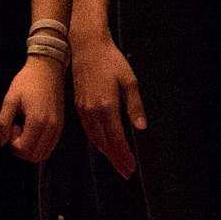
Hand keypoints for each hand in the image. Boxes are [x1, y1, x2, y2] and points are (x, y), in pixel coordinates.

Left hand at [0, 57, 64, 162]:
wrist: (48, 67)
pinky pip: (50, 146)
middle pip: (34, 156)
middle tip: (17, 129)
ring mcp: (58, 127)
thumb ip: (3, 123)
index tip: (13, 126)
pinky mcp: (61, 125)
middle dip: (21, 148)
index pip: (23, 150)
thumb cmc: (28, 80)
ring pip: (43, 154)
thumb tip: (2, 141)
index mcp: (37, 121)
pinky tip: (33, 129)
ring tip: (25, 129)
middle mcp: (51, 127)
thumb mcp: (10, 99)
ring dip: (30, 148)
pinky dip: (39, 145)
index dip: (13, 143)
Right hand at [71, 32, 144, 175]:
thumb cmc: (111, 61)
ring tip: (118, 163)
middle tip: (126, 172)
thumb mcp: (129, 81)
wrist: (87, 47)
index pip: (116, 139)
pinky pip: (89, 131)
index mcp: (106, 106)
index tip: (132, 166)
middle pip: (105, 144)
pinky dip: (98, 142)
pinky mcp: (79, 107)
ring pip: (95, 140)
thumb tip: (140, 128)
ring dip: (107, 154)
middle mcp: (92, 112)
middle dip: (116, 160)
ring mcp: (83, 110)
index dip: (124, 155)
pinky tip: (105, 145)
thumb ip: (135, 106)